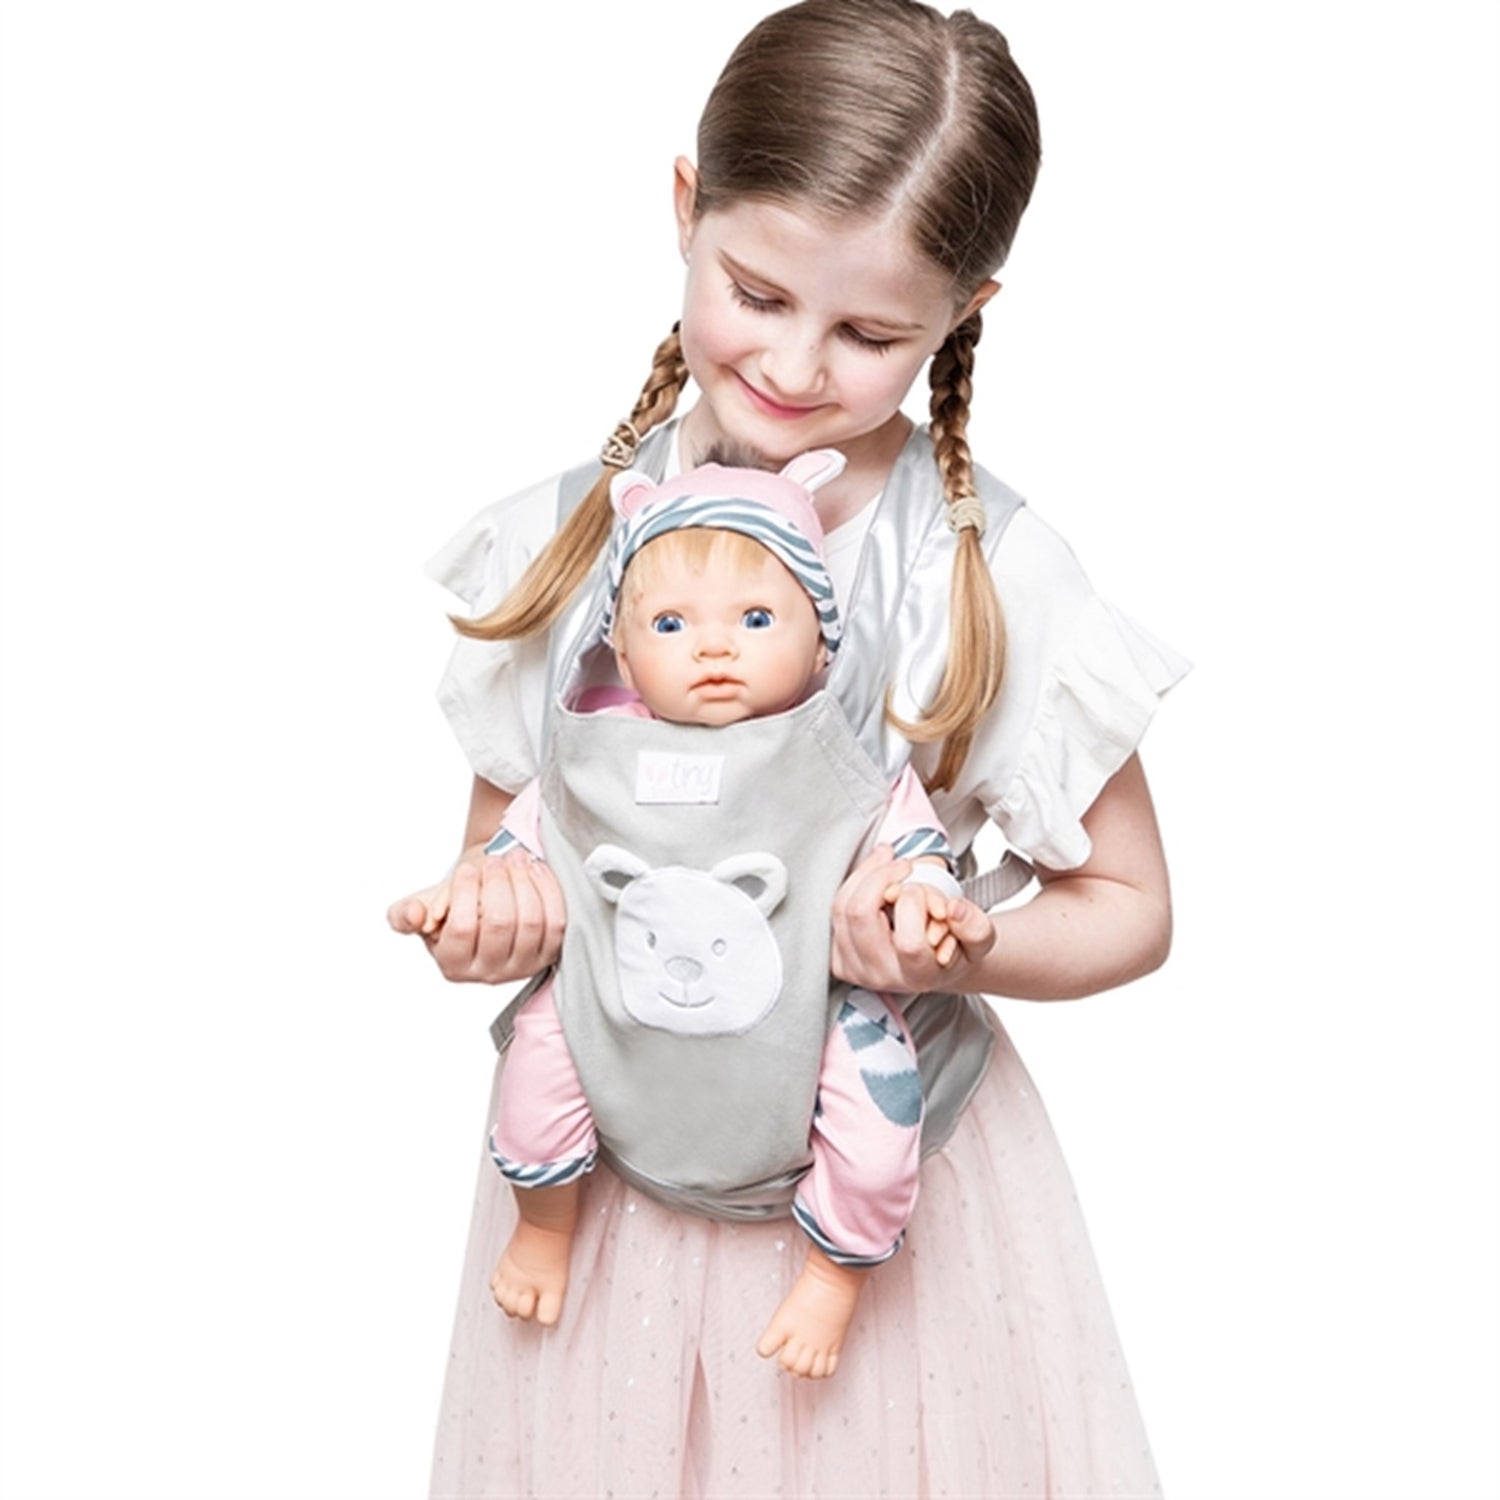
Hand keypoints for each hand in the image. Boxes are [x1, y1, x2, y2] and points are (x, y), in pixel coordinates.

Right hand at [387, 850, 566, 984]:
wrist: (488, 902)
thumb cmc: (455, 905)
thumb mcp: (422, 909)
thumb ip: (406, 914)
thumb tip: (416, 915)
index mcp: (454, 965)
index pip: (462, 929)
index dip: (465, 893)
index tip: (466, 869)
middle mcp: (490, 973)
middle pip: (500, 924)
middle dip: (498, 883)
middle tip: (494, 860)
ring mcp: (523, 966)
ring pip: (530, 921)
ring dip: (523, 882)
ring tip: (514, 859)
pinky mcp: (549, 953)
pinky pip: (555, 921)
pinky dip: (547, 890)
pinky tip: (534, 870)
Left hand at [831, 845, 995, 994]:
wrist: (934, 963)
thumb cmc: (955, 948)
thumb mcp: (979, 940)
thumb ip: (976, 927)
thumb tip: (953, 909)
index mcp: (917, 976)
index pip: (908, 941)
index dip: (916, 902)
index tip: (926, 889)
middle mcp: (880, 975)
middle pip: (860, 914)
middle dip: (882, 877)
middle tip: (905, 866)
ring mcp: (854, 969)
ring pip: (843, 907)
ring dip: (867, 875)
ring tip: (893, 865)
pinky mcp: (838, 958)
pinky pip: (836, 910)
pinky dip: (855, 883)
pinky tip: (877, 875)